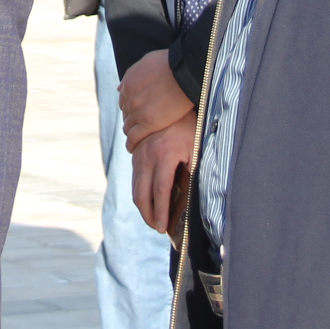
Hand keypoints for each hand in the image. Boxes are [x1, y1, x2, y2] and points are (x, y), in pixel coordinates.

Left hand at [118, 52, 193, 147]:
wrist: (183, 72)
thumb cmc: (172, 64)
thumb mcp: (147, 62)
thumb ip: (134, 74)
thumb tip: (121, 86)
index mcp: (129, 82)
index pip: (124, 100)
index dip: (130, 107)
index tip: (136, 113)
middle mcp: (130, 97)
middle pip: (126, 113)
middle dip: (131, 119)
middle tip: (138, 126)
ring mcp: (137, 111)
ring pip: (128, 126)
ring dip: (131, 132)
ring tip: (135, 139)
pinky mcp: (148, 123)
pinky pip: (134, 137)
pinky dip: (132, 143)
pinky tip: (132, 148)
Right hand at [130, 116, 193, 235]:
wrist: (169, 101)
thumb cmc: (188, 126)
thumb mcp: (194, 149)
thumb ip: (191, 172)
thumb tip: (190, 198)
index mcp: (164, 155)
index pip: (160, 191)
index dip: (161, 212)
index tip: (163, 228)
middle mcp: (147, 156)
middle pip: (141, 194)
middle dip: (148, 215)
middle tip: (157, 227)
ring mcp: (139, 155)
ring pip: (135, 188)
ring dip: (142, 206)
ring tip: (153, 218)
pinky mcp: (136, 154)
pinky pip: (135, 179)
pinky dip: (140, 193)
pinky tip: (149, 201)